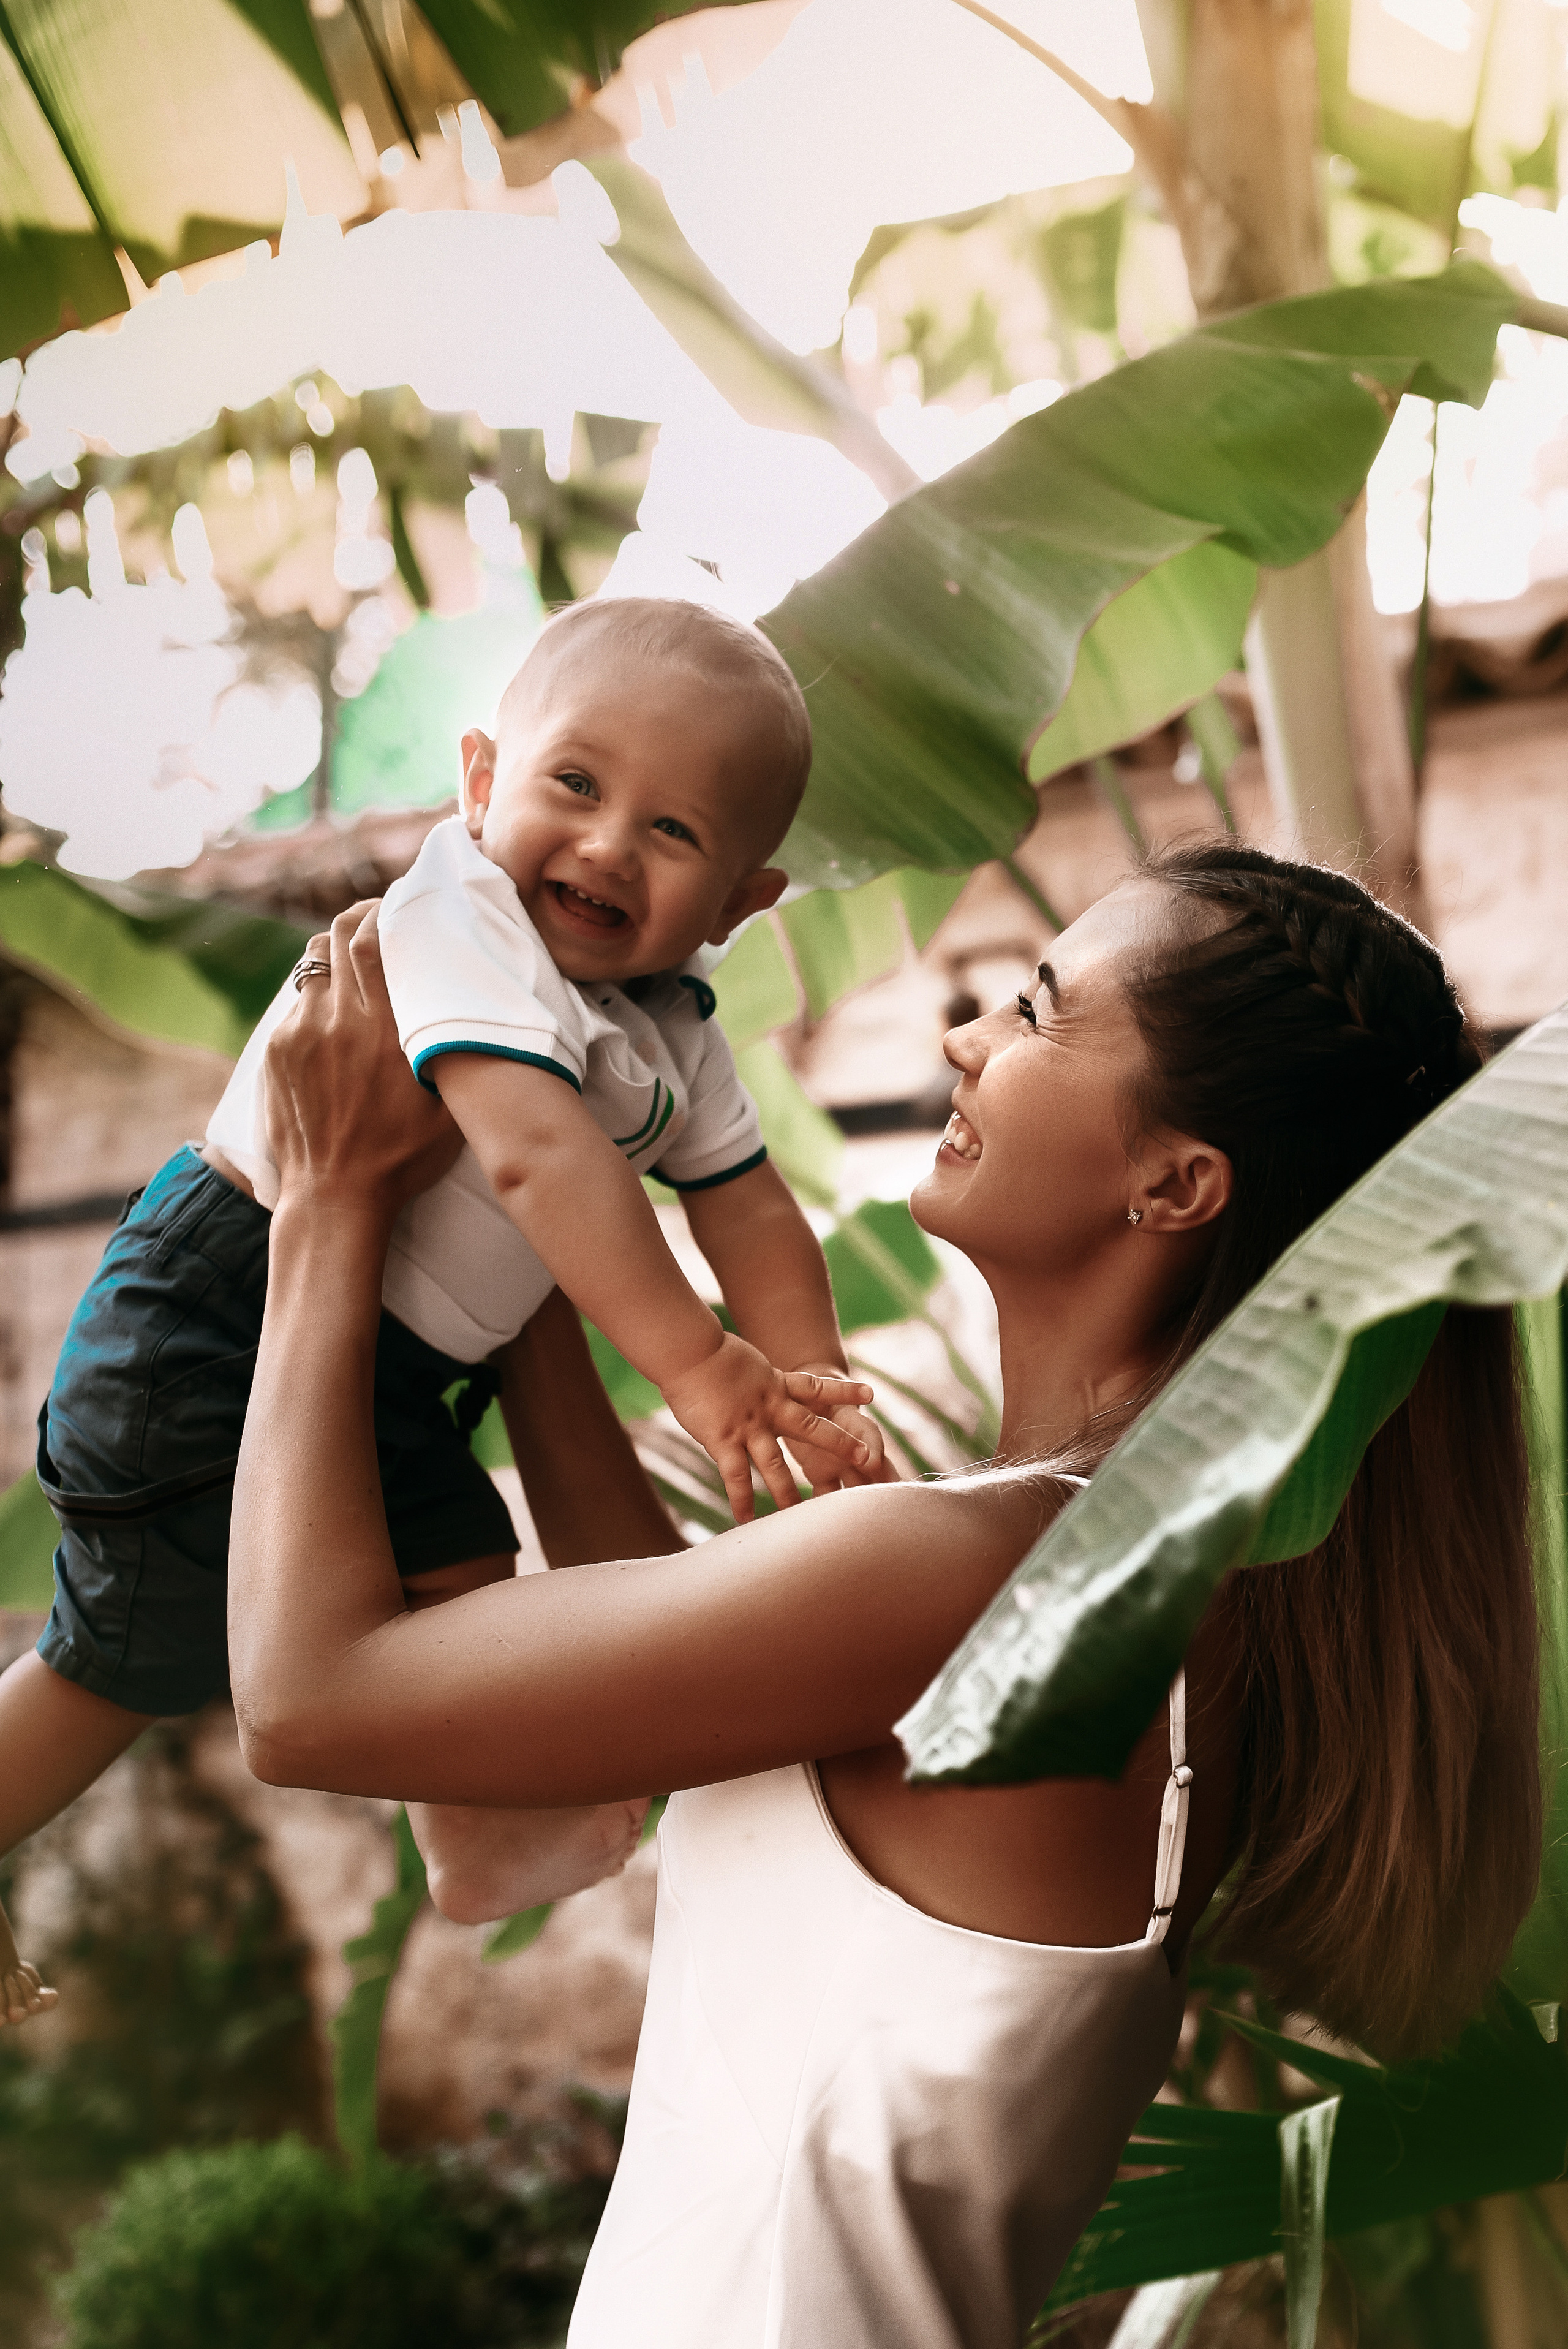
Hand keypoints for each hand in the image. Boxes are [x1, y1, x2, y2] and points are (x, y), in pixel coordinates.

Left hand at [265, 903, 463, 1218]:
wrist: (335, 1196)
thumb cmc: (403, 1156)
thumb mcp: (449, 1106)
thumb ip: (455, 1050)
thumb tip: (472, 1007)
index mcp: (382, 1029)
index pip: (372, 940)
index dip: (383, 912)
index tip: (399, 904)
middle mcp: (336, 1021)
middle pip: (337, 936)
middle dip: (358, 917)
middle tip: (378, 917)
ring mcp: (300, 1034)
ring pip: (313, 964)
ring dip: (335, 952)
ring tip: (355, 961)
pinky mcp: (277, 1052)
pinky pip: (298, 1004)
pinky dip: (319, 995)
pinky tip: (337, 1015)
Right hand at [660, 1336, 873, 1522]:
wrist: (688, 1350)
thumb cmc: (705, 1351)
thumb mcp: (743, 1364)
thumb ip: (754, 1382)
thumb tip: (752, 1387)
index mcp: (775, 1384)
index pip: (817, 1388)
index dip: (844, 1392)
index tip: (871, 1395)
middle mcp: (769, 1406)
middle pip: (811, 1428)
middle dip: (839, 1444)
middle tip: (866, 1458)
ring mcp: (748, 1424)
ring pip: (775, 1463)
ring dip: (788, 1490)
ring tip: (800, 1513)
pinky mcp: (723, 1438)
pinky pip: (735, 1475)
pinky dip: (741, 1498)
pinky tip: (745, 1518)